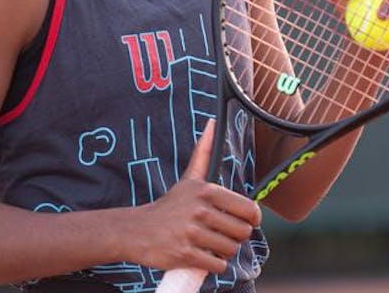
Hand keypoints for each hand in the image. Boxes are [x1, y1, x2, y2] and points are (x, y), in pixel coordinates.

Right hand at [130, 121, 260, 271]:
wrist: (136, 230)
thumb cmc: (169, 206)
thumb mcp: (188, 178)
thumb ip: (204, 152)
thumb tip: (213, 122)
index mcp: (207, 191)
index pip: (248, 210)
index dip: (252, 220)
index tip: (246, 223)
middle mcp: (200, 211)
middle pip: (242, 232)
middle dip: (236, 237)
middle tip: (224, 235)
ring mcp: (192, 233)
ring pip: (230, 249)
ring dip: (224, 252)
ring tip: (212, 245)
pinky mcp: (185, 255)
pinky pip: (216, 265)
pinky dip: (214, 264)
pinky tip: (204, 256)